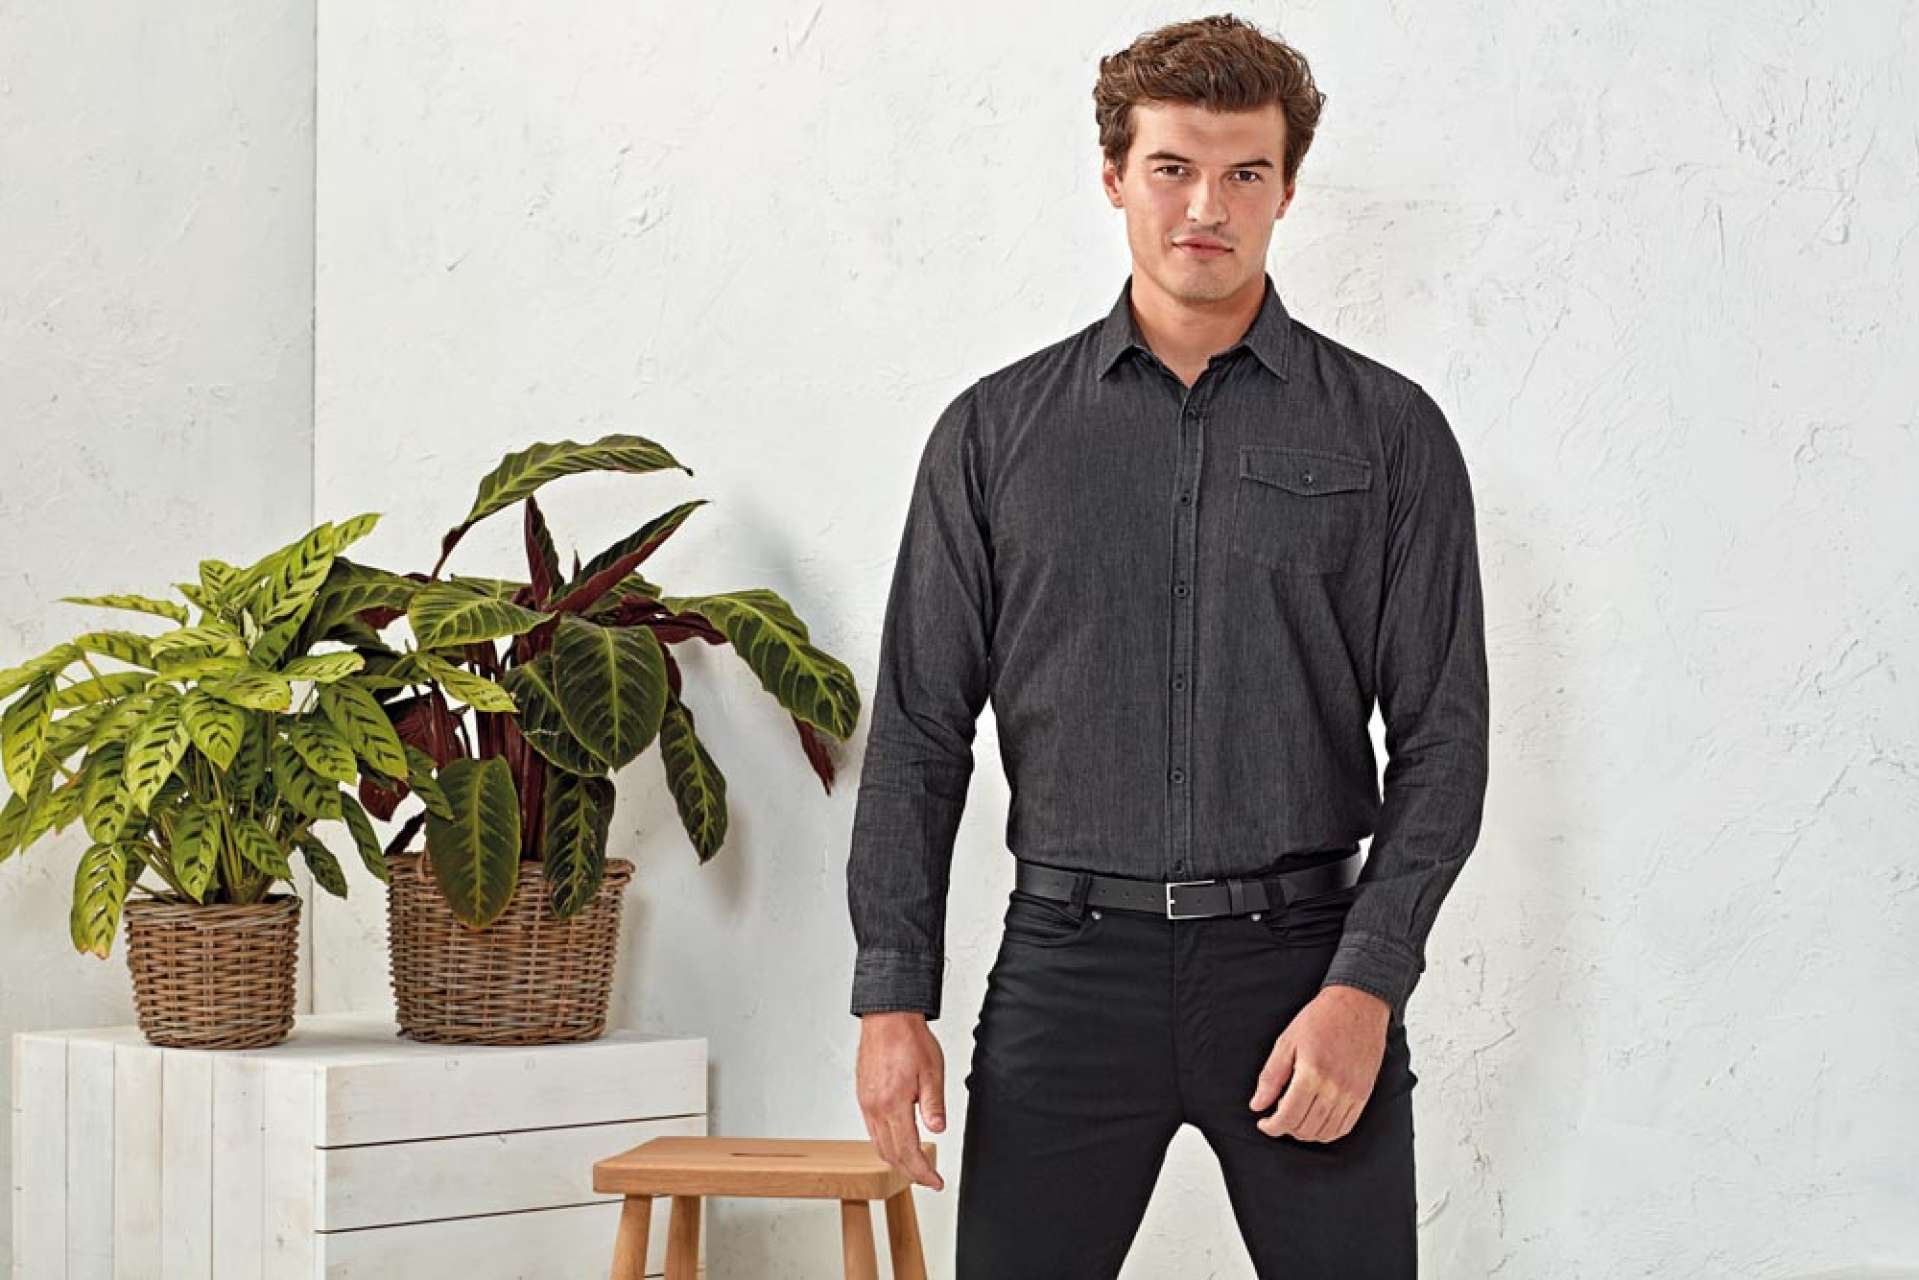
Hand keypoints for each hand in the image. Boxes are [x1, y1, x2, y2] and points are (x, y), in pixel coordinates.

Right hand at [856, 1011, 946, 1189]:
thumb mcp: (932, 1071)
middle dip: (911, 1172)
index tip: (936, 1182)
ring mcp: (866, 1103)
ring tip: (916, 1166)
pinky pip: (872, 1130)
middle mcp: (875, 1108)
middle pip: (891, 1155)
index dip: (922, 1173)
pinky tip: (899, 1142)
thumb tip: (937, 1130)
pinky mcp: (863, 1097)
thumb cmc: (910, 1039)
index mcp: (893, 1104)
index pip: (908, 1151)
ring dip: (897, 1160)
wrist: (887, 1018)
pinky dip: (886, 1144)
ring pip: (879, 1145)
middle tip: (929, 1179)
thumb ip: (933, 1104)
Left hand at [1247, 985, 1390, 1142]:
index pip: (1289, 1116)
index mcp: (1311, 1072)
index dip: (1272, 1127)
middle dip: (1286, 1129)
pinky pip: (1345, 1127)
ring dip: (1306, 1133)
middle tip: (1277, 1117)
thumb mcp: (1286, 1042)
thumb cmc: (1321, 1019)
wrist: (1357, 1005)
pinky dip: (1328, 1132)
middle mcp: (1334, 1087)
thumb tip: (1257, 1104)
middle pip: (1306, 1127)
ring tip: (1296, 1118)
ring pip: (1326, 1132)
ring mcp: (1351, 1093)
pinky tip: (1316, 1121)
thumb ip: (1271, 1077)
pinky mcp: (1363, 1094)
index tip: (1264, 1123)